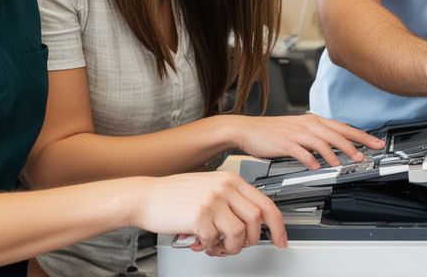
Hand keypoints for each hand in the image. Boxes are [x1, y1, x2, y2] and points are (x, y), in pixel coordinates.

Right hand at [129, 172, 286, 255]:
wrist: (145, 197)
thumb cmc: (174, 196)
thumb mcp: (209, 189)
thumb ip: (230, 201)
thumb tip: (250, 224)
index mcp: (230, 179)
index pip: (266, 203)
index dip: (278, 225)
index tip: (282, 239)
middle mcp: (225, 187)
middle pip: (256, 221)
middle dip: (250, 241)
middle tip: (235, 246)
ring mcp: (213, 200)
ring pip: (239, 234)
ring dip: (229, 247)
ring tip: (214, 246)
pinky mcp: (200, 215)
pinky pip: (215, 240)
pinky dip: (208, 247)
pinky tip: (198, 241)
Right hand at [231, 114, 384, 169]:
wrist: (249, 129)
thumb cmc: (273, 131)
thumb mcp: (299, 130)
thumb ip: (317, 136)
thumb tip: (336, 145)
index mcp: (314, 121)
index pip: (343, 127)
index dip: (361, 136)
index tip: (376, 143)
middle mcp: (308, 125)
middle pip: (337, 134)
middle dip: (354, 145)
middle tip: (366, 155)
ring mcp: (296, 133)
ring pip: (321, 142)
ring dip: (335, 153)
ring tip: (344, 164)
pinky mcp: (284, 142)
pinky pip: (300, 151)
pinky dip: (310, 159)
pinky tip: (316, 167)